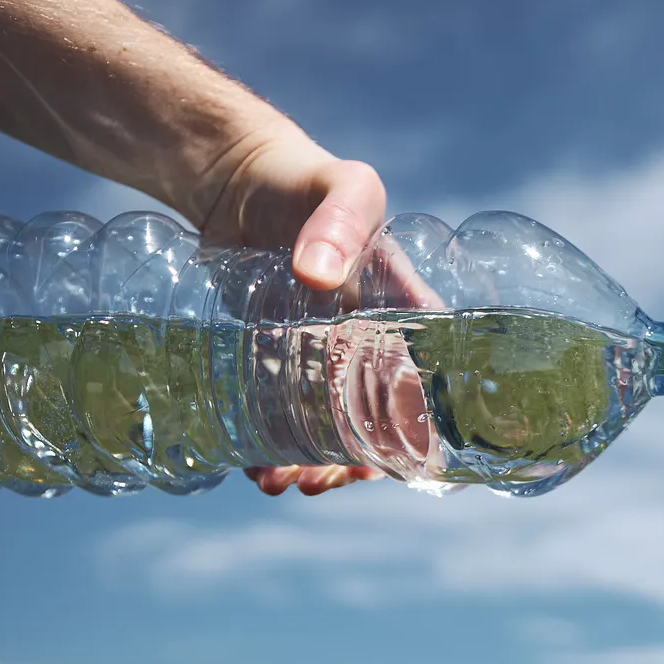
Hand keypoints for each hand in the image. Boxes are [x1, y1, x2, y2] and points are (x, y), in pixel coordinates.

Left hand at [194, 129, 390, 496]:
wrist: (237, 180)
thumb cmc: (307, 181)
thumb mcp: (341, 188)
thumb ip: (339, 223)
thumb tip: (317, 276)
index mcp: (406, 316)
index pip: (426, 385)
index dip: (414, 433)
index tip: (388, 465)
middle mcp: (371, 345)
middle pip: (376, 422)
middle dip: (351, 463)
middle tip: (318, 482)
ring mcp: (321, 358)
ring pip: (327, 428)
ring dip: (309, 464)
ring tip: (276, 483)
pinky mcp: (276, 361)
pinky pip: (280, 414)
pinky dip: (267, 446)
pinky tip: (250, 466)